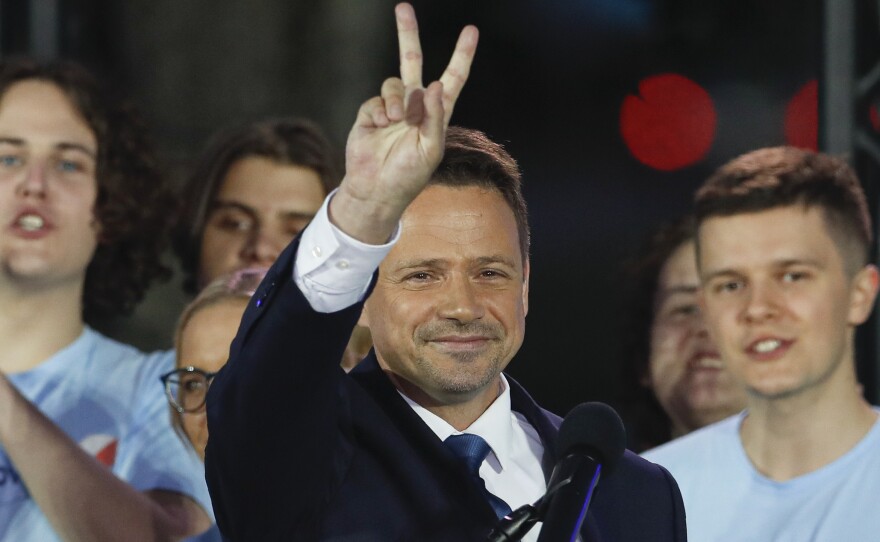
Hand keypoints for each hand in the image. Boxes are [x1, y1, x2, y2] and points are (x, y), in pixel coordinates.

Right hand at [329, 2, 478, 243]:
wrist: (376, 190)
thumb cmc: (409, 176)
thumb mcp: (430, 150)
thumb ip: (435, 118)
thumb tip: (433, 85)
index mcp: (436, 114)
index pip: (452, 78)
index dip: (462, 55)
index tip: (471, 31)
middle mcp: (414, 106)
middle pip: (412, 62)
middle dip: (407, 35)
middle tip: (402, 8)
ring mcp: (391, 109)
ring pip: (394, 83)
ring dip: (397, 100)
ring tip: (396, 122)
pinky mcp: (369, 114)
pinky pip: (375, 99)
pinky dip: (378, 111)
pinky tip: (379, 127)